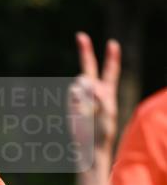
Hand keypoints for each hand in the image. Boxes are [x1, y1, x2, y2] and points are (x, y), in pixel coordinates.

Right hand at [68, 32, 120, 150]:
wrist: (89, 149)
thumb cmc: (102, 134)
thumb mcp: (108, 114)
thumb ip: (101, 96)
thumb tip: (89, 85)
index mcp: (107, 93)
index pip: (110, 72)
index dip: (112, 58)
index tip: (112, 43)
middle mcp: (93, 93)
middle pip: (89, 68)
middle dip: (85, 51)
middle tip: (80, 35)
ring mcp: (81, 98)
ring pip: (80, 81)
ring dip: (86, 89)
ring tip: (90, 107)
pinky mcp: (71, 105)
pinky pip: (73, 93)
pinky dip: (78, 98)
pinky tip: (82, 111)